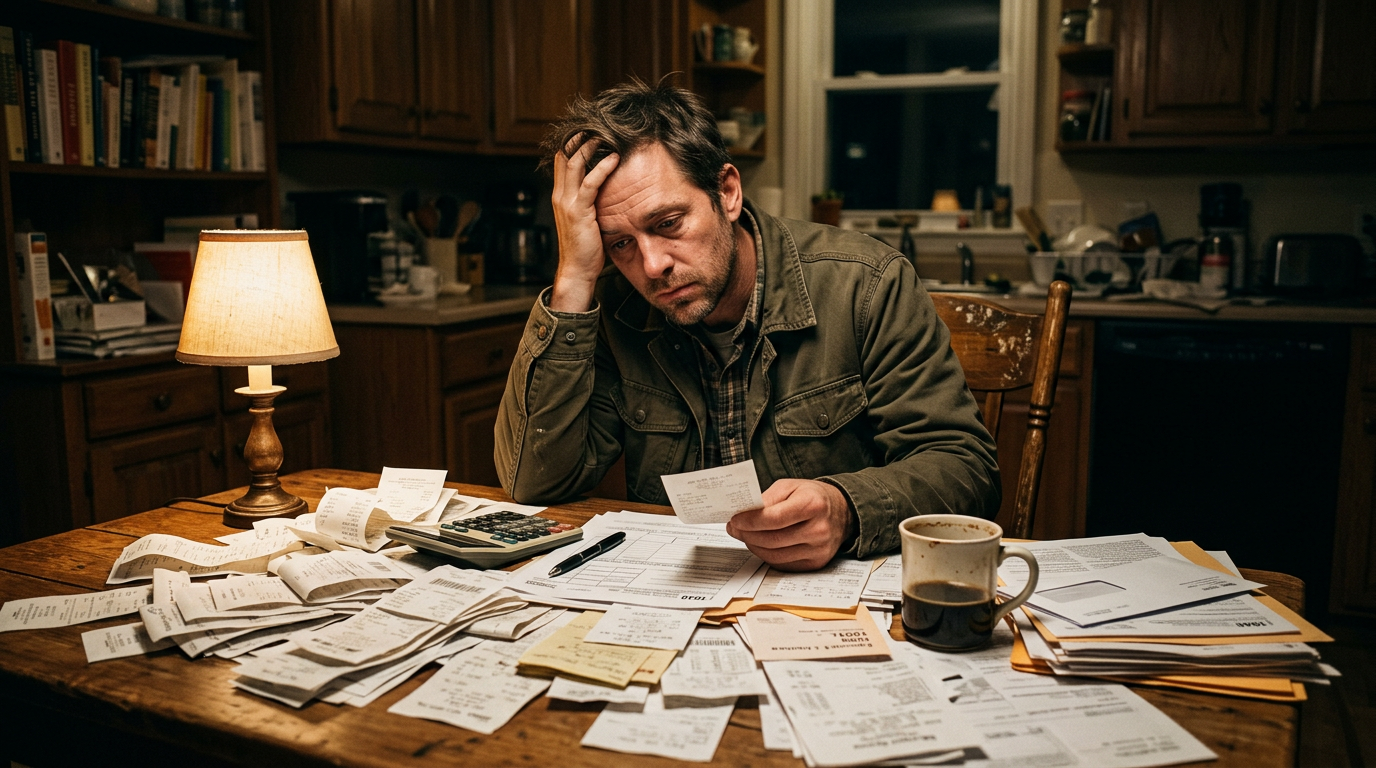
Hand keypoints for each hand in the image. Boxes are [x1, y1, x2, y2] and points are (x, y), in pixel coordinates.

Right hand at [549, 136, 619, 312]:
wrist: (577, 270)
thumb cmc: (586, 247)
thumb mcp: (586, 218)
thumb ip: (590, 201)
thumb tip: (606, 189)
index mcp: (561, 196)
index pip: (562, 160)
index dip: (574, 143)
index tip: (591, 130)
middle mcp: (561, 196)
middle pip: (565, 155)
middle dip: (580, 138)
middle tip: (598, 124)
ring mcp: (568, 203)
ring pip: (574, 164)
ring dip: (590, 146)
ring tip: (605, 134)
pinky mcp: (579, 211)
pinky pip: (589, 184)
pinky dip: (602, 168)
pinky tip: (614, 159)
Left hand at [726, 479, 857, 570]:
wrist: (842, 512)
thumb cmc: (812, 496)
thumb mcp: (790, 486)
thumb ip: (767, 499)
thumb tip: (745, 514)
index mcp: (813, 505)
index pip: (774, 519)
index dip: (750, 521)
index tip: (735, 520)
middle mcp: (819, 530)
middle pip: (772, 540)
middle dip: (747, 534)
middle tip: (734, 528)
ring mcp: (819, 550)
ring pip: (774, 555)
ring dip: (754, 546)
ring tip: (745, 535)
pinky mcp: (816, 563)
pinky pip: (783, 564)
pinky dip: (767, 555)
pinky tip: (760, 544)